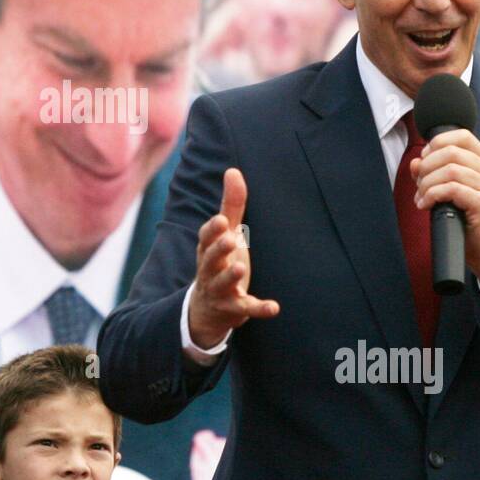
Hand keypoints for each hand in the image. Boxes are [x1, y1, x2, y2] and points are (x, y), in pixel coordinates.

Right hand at [187, 168, 278, 351]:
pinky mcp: (234, 308)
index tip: (222, 221)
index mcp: (207, 249)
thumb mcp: (225, 234)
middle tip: (230, 240)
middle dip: (218, 250)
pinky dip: (258, 309)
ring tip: (240, 268)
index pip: (205, 238)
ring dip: (230, 276)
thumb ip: (231, 205)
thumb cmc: (220, 261)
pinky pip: (245, 309)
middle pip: (210, 259)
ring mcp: (220, 290)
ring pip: (222, 283)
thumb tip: (233, 170)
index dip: (212, 230)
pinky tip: (274, 307)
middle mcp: (210, 269)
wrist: (208, 308)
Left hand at [411, 130, 479, 291]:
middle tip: (419, 184)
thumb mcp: (449, 189)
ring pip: (448, 170)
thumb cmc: (467, 217)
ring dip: (427, 183)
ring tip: (421, 197)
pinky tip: (426, 204)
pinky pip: (451, 189)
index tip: (424, 160)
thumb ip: (432, 172)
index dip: (436, 143)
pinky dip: (431, 195)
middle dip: (426, 166)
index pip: (461, 136)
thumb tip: (415, 161)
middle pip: (450, 152)